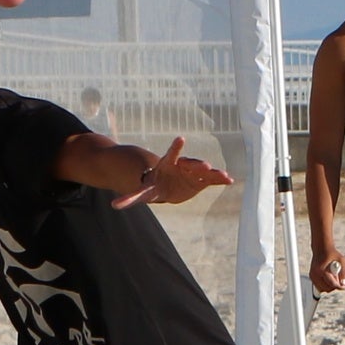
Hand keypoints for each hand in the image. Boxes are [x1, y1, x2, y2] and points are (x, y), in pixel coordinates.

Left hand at [118, 138, 233, 207]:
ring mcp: (193, 173)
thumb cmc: (152, 187)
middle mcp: (182, 166)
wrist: (165, 186)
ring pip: (204, 172)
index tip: (180, 139)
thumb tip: (114, 205)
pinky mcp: (201, 181)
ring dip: (214, 174)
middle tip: (207, 166)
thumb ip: (130, 198)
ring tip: (224, 176)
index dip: (175, 148)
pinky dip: (220, 180)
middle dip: (198, 165)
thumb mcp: (141, 193)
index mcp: (167, 165)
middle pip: (190, 164)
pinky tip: (230, 181)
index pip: (171, 155)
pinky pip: (212, 180)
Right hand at [309, 249, 344, 294]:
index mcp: (322, 270)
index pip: (331, 283)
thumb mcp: (342, 261)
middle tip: (339, 280)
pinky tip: (328, 277)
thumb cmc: (332, 254)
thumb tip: (342, 284)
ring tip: (333, 277)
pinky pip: (319, 287)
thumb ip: (343, 273)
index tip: (343, 287)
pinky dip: (325, 285)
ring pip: (322, 289)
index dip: (339, 287)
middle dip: (334, 286)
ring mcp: (312, 276)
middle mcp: (315, 274)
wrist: (322, 249)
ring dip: (329, 286)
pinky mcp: (311, 277)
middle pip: (326, 288)